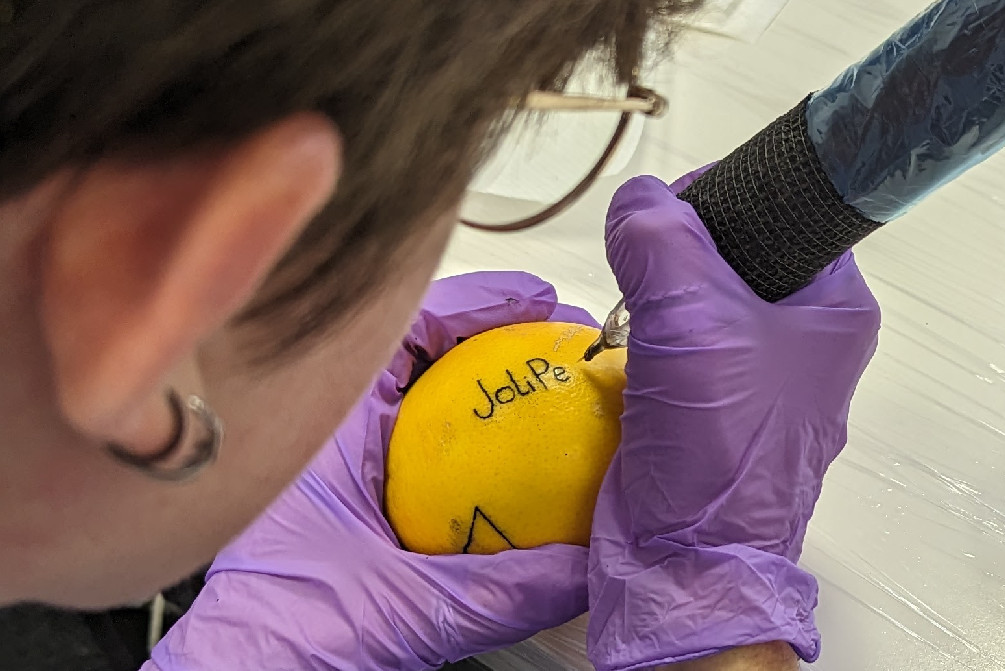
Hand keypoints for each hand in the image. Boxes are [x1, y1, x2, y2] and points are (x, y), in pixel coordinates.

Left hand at [146, 272, 598, 670]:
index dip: (479, 302)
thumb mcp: (407, 608)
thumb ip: (504, 587)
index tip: (536, 303)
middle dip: (492, 334)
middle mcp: (333, 428)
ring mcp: (340, 456)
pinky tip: (513, 461)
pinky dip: (469, 438)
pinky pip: (420, 444)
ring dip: (480, 381)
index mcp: (328, 426)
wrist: (247, 669)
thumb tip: (585, 564)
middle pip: (422, 349)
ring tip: (545, 381)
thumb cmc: (283, 631)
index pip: (409, 327)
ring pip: (420, 393)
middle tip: (555, 337)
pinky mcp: (352, 490)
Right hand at [587, 170, 880, 670]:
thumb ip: (659, 237)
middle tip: (650, 271)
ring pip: (701, 296)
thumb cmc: (720, 449)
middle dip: (681, 252)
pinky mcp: (717, 406)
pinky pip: (677, 345)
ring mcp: (763, 375)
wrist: (685, 561)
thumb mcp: (690, 318)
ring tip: (639, 321)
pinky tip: (630, 355)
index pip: (789, 206)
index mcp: (836, 307)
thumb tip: (638, 200)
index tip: (677, 208)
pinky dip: (646, 341)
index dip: (729, 194)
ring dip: (657, 299)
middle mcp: (808, 337)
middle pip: (738, 249)